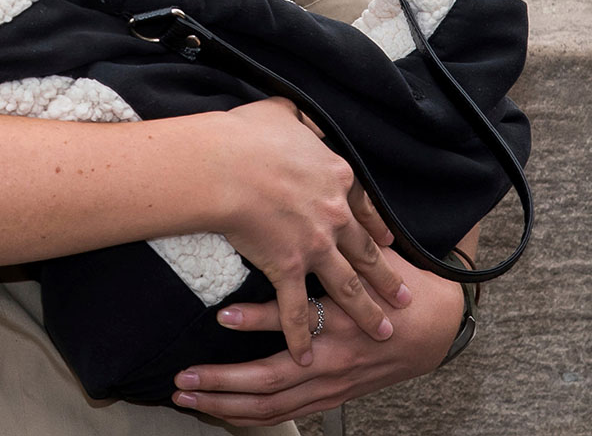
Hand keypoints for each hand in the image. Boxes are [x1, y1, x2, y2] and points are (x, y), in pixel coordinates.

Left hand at [171, 253, 464, 426]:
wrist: (438, 326)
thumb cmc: (395, 283)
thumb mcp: (367, 255)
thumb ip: (331, 238)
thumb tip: (286, 206)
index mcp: (341, 318)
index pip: (294, 321)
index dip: (258, 320)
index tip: (221, 315)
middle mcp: (333, 359)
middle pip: (271, 381)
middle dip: (223, 383)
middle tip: (182, 379)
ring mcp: (331, 385)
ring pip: (272, 405)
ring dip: (226, 406)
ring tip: (186, 399)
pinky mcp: (332, 397)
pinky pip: (285, 413)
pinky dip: (251, 416)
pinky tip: (222, 414)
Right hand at [215, 98, 410, 364]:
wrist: (226, 166)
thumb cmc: (248, 135)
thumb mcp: (284, 112)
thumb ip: (299, 119)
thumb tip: (298, 115)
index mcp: (336, 176)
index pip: (365, 205)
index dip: (377, 225)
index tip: (389, 240)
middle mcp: (333, 215)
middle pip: (366, 251)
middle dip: (388, 277)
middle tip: (407, 297)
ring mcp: (314, 245)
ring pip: (347, 286)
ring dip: (366, 312)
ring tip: (384, 332)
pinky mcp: (286, 267)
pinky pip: (296, 309)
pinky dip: (301, 335)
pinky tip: (306, 355)